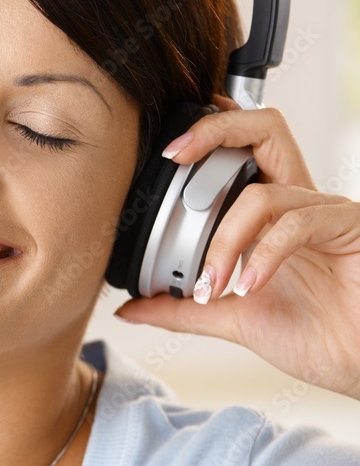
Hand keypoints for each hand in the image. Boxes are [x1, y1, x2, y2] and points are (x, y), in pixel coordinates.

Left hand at [114, 95, 359, 400]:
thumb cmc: (316, 336)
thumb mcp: (231, 318)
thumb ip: (180, 308)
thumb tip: (127, 308)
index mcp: (273, 213)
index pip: (243, 148)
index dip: (208, 133)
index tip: (166, 152)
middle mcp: (301, 200)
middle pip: (264, 129)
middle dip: (214, 132)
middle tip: (174, 157)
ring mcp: (327, 211)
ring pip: (262, 195)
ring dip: (222, 241)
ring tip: (209, 289)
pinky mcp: (350, 228)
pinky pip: (296, 224)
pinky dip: (262, 255)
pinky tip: (247, 288)